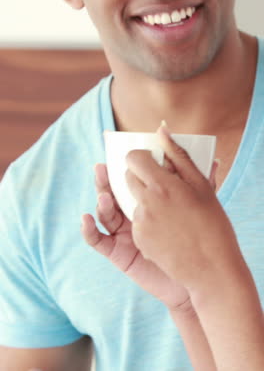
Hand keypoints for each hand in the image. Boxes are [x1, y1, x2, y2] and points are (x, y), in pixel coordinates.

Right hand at [81, 163, 191, 311]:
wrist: (196, 276)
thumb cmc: (196, 241)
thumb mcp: (197, 209)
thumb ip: (201, 187)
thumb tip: (216, 159)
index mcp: (147, 201)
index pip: (131, 180)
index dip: (124, 168)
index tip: (122, 154)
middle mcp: (131, 214)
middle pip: (112, 193)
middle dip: (105, 180)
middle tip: (102, 167)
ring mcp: (122, 232)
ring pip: (104, 212)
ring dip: (100, 201)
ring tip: (104, 194)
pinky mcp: (117, 252)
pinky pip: (97, 240)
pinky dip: (88, 229)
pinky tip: (86, 218)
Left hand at [126, 125, 238, 291]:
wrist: (212, 269)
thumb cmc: (212, 223)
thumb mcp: (201, 186)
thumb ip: (179, 156)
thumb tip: (161, 130)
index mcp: (162, 185)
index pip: (133, 159)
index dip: (139, 157)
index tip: (149, 160)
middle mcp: (145, 203)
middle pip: (127, 178)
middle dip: (138, 176)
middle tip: (159, 183)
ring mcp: (140, 223)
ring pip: (132, 200)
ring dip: (143, 199)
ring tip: (169, 210)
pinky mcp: (138, 241)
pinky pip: (136, 222)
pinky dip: (146, 220)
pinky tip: (166, 228)